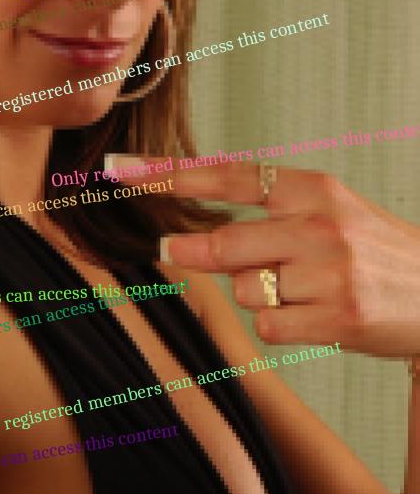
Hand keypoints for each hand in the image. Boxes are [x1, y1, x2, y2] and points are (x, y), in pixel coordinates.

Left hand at [115, 158, 419, 357]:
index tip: (119, 168)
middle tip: (172, 251)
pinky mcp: (337, 318)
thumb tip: (193, 233)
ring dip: (258, 294)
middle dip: (192, 252)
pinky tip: (315, 316)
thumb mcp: (331, 213)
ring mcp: (330, 273)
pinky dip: (279, 325)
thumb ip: (269, 213)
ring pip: (245, 289)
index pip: (228, 175)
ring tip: (303, 290)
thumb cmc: (374, 254)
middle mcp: (321, 225)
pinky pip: (269, 325)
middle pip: (223, 242)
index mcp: (315, 188)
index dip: (168, 173)